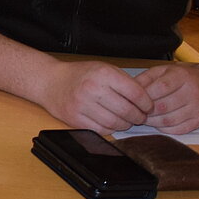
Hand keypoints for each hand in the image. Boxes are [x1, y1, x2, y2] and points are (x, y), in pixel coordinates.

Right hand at [39, 60, 155, 133]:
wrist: (50, 82)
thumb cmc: (80, 75)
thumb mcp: (104, 69)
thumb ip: (124, 82)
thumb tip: (146, 100)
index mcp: (103, 74)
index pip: (136, 93)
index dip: (146, 103)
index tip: (148, 107)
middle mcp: (92, 89)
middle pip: (127, 111)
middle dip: (138, 116)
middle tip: (140, 117)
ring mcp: (82, 105)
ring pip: (115, 123)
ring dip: (125, 124)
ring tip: (126, 120)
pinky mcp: (75, 119)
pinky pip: (101, 130)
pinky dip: (110, 128)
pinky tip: (111, 122)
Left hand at [134, 63, 198, 134]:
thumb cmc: (182, 77)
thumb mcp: (163, 70)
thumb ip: (145, 78)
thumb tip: (129, 89)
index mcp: (182, 76)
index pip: (161, 88)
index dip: (145, 96)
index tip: (134, 100)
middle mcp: (192, 92)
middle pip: (163, 106)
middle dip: (145, 111)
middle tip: (135, 112)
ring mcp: (197, 108)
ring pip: (169, 120)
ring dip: (152, 122)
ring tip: (144, 118)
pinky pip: (177, 129)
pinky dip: (163, 128)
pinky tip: (157, 123)